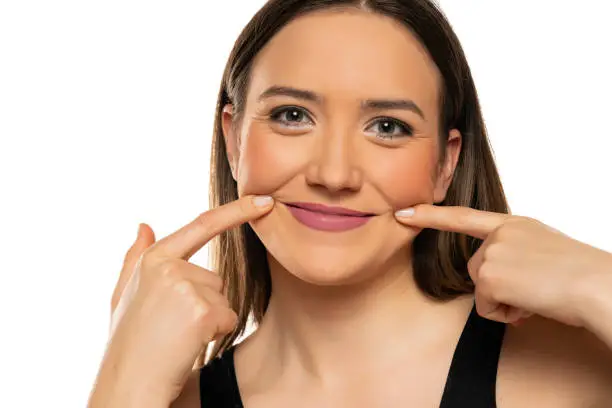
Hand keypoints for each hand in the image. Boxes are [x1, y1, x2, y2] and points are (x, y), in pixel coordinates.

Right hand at [88, 195, 274, 406]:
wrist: (127, 383)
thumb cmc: (129, 342)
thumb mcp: (124, 295)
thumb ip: (134, 258)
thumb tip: (144, 225)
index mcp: (153, 259)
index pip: (202, 226)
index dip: (236, 211)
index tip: (264, 201)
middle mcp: (169, 266)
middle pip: (215, 279)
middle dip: (203, 304)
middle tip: (171, 327)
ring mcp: (185, 286)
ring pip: (223, 299)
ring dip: (209, 320)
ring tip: (176, 336)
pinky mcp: (202, 311)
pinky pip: (228, 317)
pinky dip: (215, 333)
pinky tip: (188, 344)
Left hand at [395, 204, 611, 328]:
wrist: (596, 285)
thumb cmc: (579, 273)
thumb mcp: (542, 249)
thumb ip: (513, 255)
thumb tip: (496, 288)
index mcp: (513, 225)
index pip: (464, 217)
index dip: (431, 215)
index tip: (404, 212)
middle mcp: (498, 235)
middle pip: (477, 271)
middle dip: (502, 288)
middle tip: (537, 288)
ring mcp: (491, 254)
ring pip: (483, 291)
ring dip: (507, 302)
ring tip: (538, 293)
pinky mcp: (489, 277)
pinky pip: (488, 309)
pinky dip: (508, 314)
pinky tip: (532, 303)